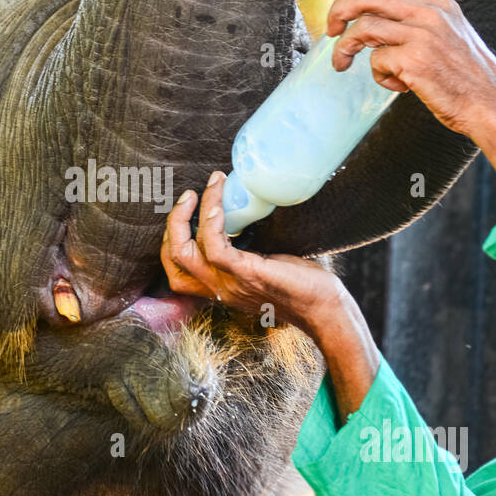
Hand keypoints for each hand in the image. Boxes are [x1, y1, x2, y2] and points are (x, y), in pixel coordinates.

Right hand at [162, 172, 344, 336]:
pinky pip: (215, 248)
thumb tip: (240, 221)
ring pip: (184, 252)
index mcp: (219, 287)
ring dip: (188, 215)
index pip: (176, 269)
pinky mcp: (246, 274)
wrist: (322, 307)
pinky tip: (218, 206)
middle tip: (189, 195)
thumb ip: (244, 254)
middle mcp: (218, 288)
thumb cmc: (299, 285)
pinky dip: (211, 222)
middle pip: (173, 259)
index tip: (188, 209)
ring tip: (207, 188)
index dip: (172, 237)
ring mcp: (229, 283)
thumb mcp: (261, 268)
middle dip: (173, 223)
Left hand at [334, 0, 495, 200]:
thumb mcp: (449, 39)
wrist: (491, 104)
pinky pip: (376, 62)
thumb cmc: (467, 79)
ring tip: (342, 65)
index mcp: (438, 7)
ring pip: (364, 28)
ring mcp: (422, 35)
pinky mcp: (415, 59)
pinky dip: (379, 77)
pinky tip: (398, 85)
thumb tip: (378, 30)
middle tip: (331, 30)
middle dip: (339, 10)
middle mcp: (429, 14)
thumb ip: (418, 28)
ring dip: (346, 49)